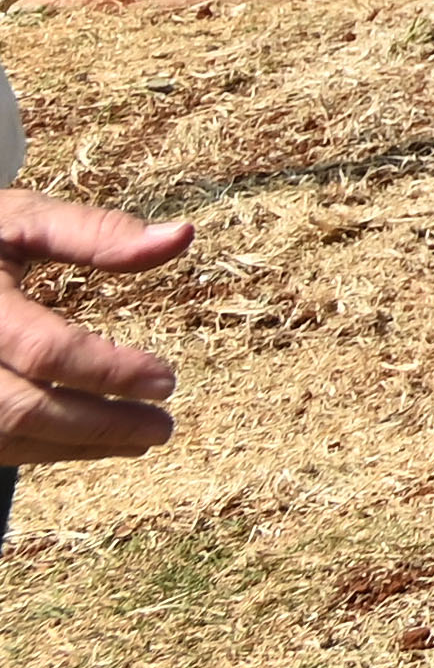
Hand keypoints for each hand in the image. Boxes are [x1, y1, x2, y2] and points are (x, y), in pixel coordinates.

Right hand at [0, 192, 190, 466]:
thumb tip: (182, 236)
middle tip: (162, 427)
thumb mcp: (24, 219)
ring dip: (74, 446)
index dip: (110, 371)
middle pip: (24, 410)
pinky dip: (41, 448)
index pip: (46, 351)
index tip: (167, 381)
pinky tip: (87, 439)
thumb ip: (97, 233)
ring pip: (4, 438)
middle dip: (99, 426)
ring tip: (137, 439)